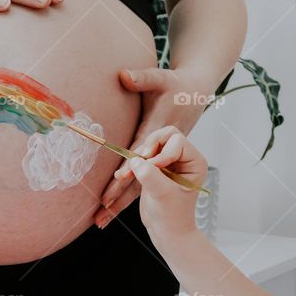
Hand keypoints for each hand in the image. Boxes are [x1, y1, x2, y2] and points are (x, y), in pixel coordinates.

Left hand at [94, 67, 214, 228]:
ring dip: (122, 202)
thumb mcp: (162, 78)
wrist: (195, 93)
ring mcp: (161, 158)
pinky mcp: (158, 161)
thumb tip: (123, 75)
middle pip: (141, 176)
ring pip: (141, 183)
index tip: (116, 182)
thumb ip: (142, 78)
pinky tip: (112, 208)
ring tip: (101, 220)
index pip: (143, 152)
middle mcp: (162, 150)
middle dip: (121, 195)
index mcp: (162, 132)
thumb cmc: (177, 85)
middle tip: (103, 210)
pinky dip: (128, 194)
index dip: (131, 167)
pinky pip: (142, 180)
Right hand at [126, 126, 207, 239]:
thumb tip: (136, 160)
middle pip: (162, 136)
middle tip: (137, 162)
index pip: (176, 141)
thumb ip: (150, 175)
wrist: (166, 232)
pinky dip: (131, 165)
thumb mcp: (162, 194)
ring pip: (149, 146)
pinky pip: (141, 157)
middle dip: (147, 149)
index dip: (162, 152)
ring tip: (124, 174)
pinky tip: (122, 175)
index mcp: (194, 162)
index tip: (154, 168)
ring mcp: (168, 162)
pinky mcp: (155, 168)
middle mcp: (183, 158)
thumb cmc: (172, 217)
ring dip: (136, 158)